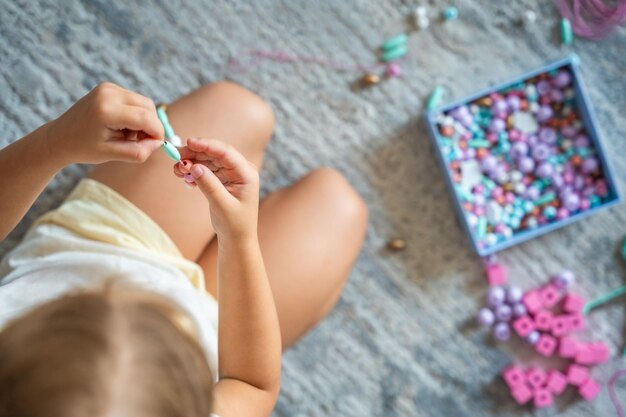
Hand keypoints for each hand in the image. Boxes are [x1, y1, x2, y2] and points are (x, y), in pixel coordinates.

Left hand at [47, 82, 163, 164]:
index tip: (154, 145)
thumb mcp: (112, 155)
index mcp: (106, 110)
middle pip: (148, 107)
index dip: (156, 133)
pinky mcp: (109, 87)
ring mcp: (108, 88)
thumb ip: (139, 152)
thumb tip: (159, 143)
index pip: (146, 118)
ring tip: (126, 134)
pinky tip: (121, 126)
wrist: (59, 137)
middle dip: (150, 126)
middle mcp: (108, 93)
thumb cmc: (83, 148)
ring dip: (143, 121)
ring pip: (144, 103)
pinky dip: (136, 114)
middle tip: (137, 142)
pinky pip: (135, 101)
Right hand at [174, 138, 258, 239]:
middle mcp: (240, 170)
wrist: (236, 238)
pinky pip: (206, 170)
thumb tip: (194, 166)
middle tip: (175, 156)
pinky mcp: (222, 179)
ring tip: (176, 169)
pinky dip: (194, 171)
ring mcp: (231, 174)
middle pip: (215, 154)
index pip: (225, 153)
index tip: (189, 142)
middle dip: (195, 153)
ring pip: (208, 161)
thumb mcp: (222, 205)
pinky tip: (184, 178)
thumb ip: (209, 185)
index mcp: (246, 173)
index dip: (207, 145)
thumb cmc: (235, 224)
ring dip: (192, 162)